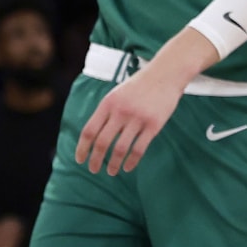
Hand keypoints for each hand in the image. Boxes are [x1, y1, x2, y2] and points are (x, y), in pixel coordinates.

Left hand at [75, 63, 190, 174]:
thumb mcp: (117, 95)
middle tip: (93, 169)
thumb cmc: (138, 87)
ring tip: (111, 172)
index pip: (89, 131)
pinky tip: (127, 167)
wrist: (165, 74)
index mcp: (108, 103)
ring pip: (120, 149)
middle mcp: (121, 111)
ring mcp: (138, 118)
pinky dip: (131, 161)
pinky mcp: (154, 125)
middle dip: (95, 160)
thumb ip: (105, 114)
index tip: (80, 160)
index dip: (82, 148)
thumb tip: (93, 139)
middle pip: (102, 142)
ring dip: (113, 164)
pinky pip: (139, 149)